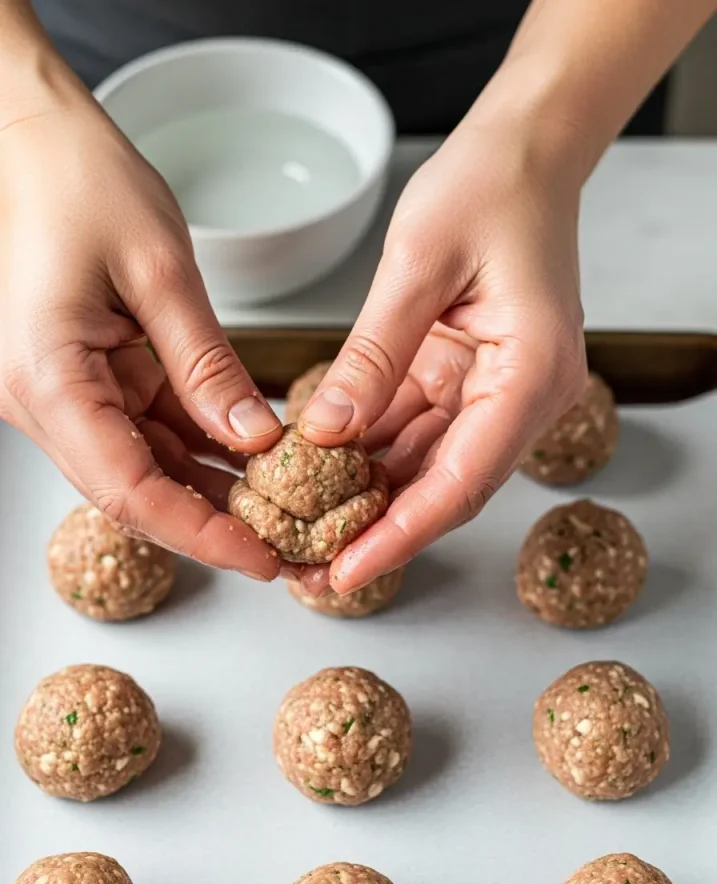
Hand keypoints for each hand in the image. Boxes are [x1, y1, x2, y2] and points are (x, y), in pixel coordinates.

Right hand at [0, 84, 283, 578]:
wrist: (24, 137)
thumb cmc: (73, 178)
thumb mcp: (158, 269)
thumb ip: (206, 364)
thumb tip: (254, 439)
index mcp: (50, 379)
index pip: (131, 491)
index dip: (201, 536)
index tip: (261, 558)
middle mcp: (47, 400)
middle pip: (138, 492)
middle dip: (215, 527)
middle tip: (288, 550)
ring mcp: (64, 393)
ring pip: (147, 467)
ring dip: (214, 493)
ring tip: (285, 512)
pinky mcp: (86, 378)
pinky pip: (148, 429)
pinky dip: (201, 448)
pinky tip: (255, 461)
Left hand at [298, 112, 587, 593]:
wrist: (524, 151)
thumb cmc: (490, 186)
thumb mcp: (419, 264)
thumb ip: (374, 354)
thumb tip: (326, 433)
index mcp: (530, 376)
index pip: (462, 481)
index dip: (401, 534)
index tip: (345, 573)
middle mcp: (519, 397)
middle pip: (443, 488)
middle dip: (375, 531)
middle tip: (307, 570)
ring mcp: (492, 391)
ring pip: (423, 465)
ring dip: (366, 498)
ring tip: (301, 531)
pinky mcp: (463, 377)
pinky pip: (412, 428)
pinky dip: (367, 451)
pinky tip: (317, 472)